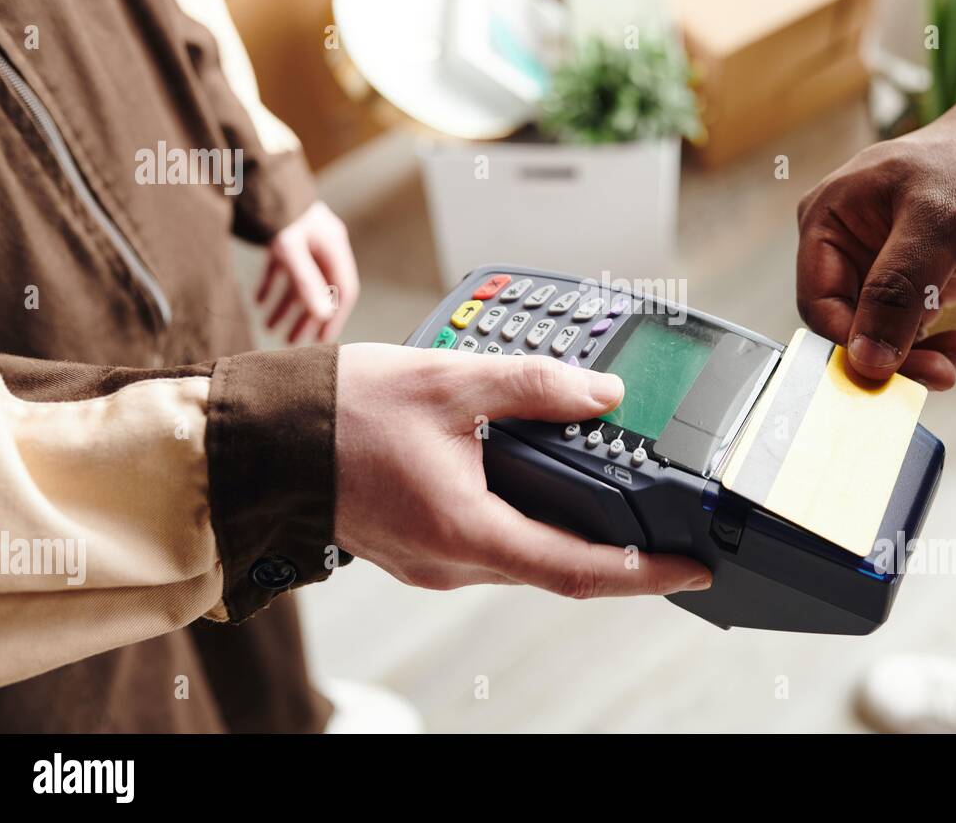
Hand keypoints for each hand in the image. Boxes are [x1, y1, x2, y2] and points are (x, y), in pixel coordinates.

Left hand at [256, 201, 358, 343]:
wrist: (257, 173)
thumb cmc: (279, 210)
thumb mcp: (291, 249)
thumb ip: (306, 282)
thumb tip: (322, 315)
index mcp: (333, 247)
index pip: (343, 290)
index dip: (334, 317)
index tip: (323, 341)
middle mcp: (323, 246)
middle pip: (321, 289)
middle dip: (306, 317)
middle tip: (293, 342)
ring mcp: (305, 242)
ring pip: (301, 281)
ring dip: (287, 305)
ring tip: (271, 328)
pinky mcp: (286, 237)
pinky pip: (284, 268)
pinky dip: (273, 286)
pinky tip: (259, 302)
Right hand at [334, 344, 711, 597]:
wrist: (265, 437)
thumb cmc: (342, 414)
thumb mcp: (451, 381)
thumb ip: (536, 386)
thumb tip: (602, 394)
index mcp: (467, 531)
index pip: (579, 569)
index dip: (644, 574)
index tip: (690, 568)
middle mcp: (451, 563)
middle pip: (557, 566)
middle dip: (616, 551)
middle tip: (661, 522)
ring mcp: (432, 561)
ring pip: (523, 555)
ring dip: (568, 531)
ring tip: (610, 493)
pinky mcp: (419, 547)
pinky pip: (490, 543)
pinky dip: (527, 519)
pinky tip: (538, 480)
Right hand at [796, 107, 955, 389]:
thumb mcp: (938, 224)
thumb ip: (897, 290)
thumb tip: (866, 358)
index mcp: (826, 220)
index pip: (819, 304)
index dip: (851, 343)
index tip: (893, 372)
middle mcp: (840, 247)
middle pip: (847, 327)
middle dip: (893, 356)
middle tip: (941, 375)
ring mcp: (872, 268)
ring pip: (876, 337)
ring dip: (918, 358)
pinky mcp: (903, 285)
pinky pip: (903, 333)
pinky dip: (932, 347)